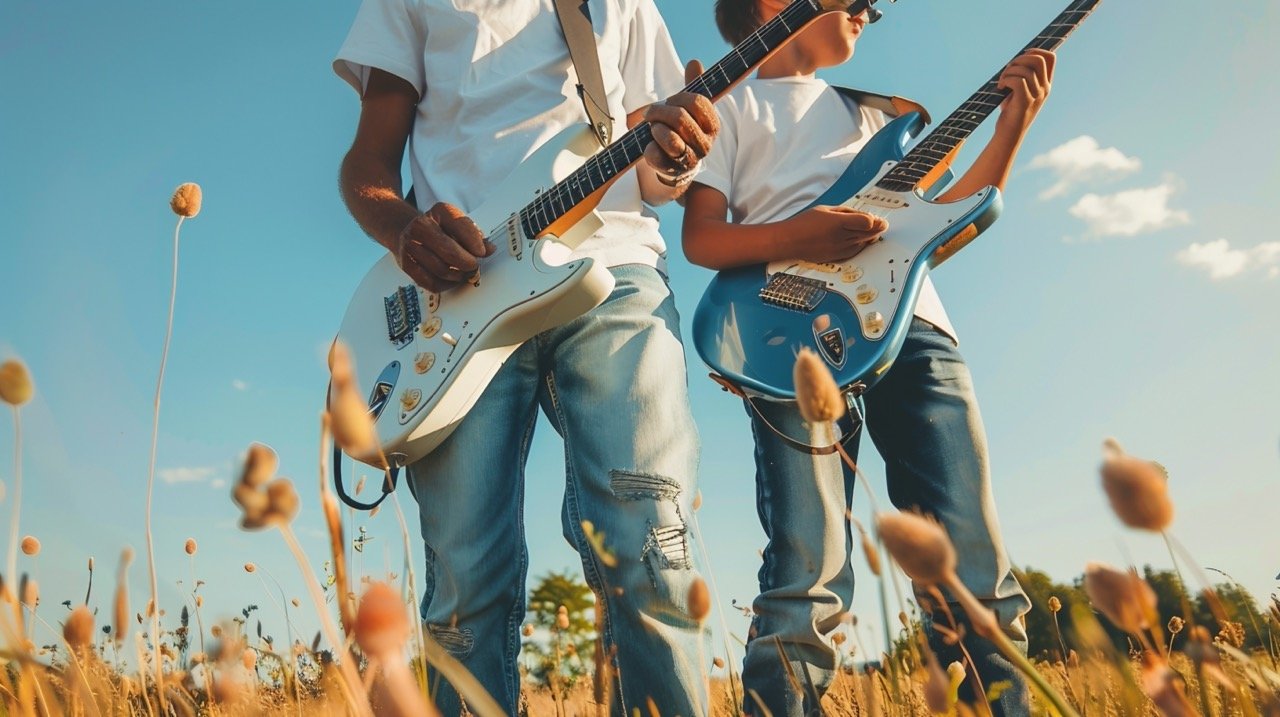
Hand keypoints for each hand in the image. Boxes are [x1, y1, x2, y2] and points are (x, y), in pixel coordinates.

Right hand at [393, 202, 494, 292]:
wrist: (406, 230)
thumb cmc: (438, 228)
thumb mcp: (457, 224)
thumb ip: (475, 236)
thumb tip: (490, 249)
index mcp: (439, 211)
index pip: (460, 226)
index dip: (474, 242)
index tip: (483, 252)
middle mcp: (421, 226)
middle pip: (449, 251)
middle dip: (467, 263)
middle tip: (475, 266)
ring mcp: (410, 245)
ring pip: (441, 269)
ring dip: (458, 275)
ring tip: (465, 273)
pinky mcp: (406, 264)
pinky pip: (430, 282)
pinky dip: (446, 284)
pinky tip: (452, 279)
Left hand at [643, 60, 719, 177]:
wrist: (674, 162)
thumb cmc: (682, 128)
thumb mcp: (689, 106)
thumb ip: (694, 85)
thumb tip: (695, 62)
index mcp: (712, 125)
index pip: (697, 101)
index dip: (679, 97)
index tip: (671, 100)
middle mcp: (705, 145)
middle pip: (680, 118)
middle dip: (660, 111)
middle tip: (652, 113)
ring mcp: (689, 160)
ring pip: (670, 139)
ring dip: (655, 128)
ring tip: (653, 128)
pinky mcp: (671, 171)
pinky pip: (654, 154)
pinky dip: (648, 146)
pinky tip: (650, 145)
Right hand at [785, 206, 886, 262]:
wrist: (790, 241)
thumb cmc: (805, 223)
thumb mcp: (825, 210)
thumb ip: (845, 212)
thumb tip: (862, 215)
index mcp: (838, 222)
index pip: (866, 222)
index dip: (875, 220)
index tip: (879, 219)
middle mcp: (840, 237)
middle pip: (867, 233)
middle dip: (877, 228)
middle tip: (883, 224)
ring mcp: (839, 248)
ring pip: (863, 243)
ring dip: (870, 237)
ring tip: (874, 232)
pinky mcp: (836, 257)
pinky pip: (855, 251)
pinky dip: (861, 245)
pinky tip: (863, 241)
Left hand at [996, 48, 1054, 132]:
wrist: (1009, 134)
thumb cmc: (1011, 111)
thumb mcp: (1019, 90)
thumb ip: (1022, 75)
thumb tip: (1017, 58)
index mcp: (1045, 84)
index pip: (1050, 58)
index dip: (1035, 51)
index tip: (1020, 58)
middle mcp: (1044, 89)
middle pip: (1038, 59)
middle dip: (1019, 59)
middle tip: (1008, 71)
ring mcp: (1036, 95)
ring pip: (1025, 70)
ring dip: (1008, 72)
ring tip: (1001, 82)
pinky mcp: (1025, 102)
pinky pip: (1017, 81)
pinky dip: (1006, 80)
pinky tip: (1000, 88)